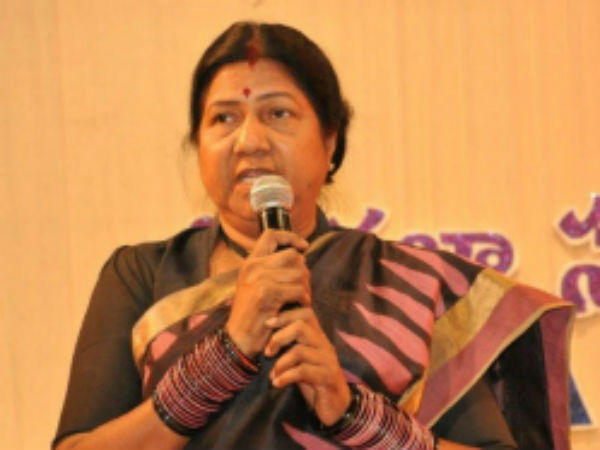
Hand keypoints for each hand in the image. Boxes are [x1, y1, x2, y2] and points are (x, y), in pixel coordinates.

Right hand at [225, 229, 309, 357]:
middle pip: (292, 255)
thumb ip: (273, 270)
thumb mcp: (256, 286)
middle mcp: (253, 267)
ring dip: (305, 287)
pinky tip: (299, 306)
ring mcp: (259, 279)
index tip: (304, 246)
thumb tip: (300, 255)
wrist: (239, 340)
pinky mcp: (267, 293)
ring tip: (300, 299)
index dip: (290, 237)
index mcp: (250, 262)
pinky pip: (297, 289)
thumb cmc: (254, 315)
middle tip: (302, 287)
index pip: (271, 235)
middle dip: (303, 271)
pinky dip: (303, 299)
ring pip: (298, 273)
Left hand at [265, 307, 350, 425]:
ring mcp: (327, 360)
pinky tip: (277, 383)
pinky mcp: (327, 377)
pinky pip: (303, 371)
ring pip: (299, 351)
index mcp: (318, 337)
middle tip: (267, 352)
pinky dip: (286, 377)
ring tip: (272, 375)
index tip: (267, 324)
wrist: (336, 404)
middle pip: (301, 326)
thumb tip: (265, 329)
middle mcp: (324, 345)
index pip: (305, 313)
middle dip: (279, 337)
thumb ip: (290, 344)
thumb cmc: (313, 378)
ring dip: (280, 363)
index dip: (285, 315)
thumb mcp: (301, 358)